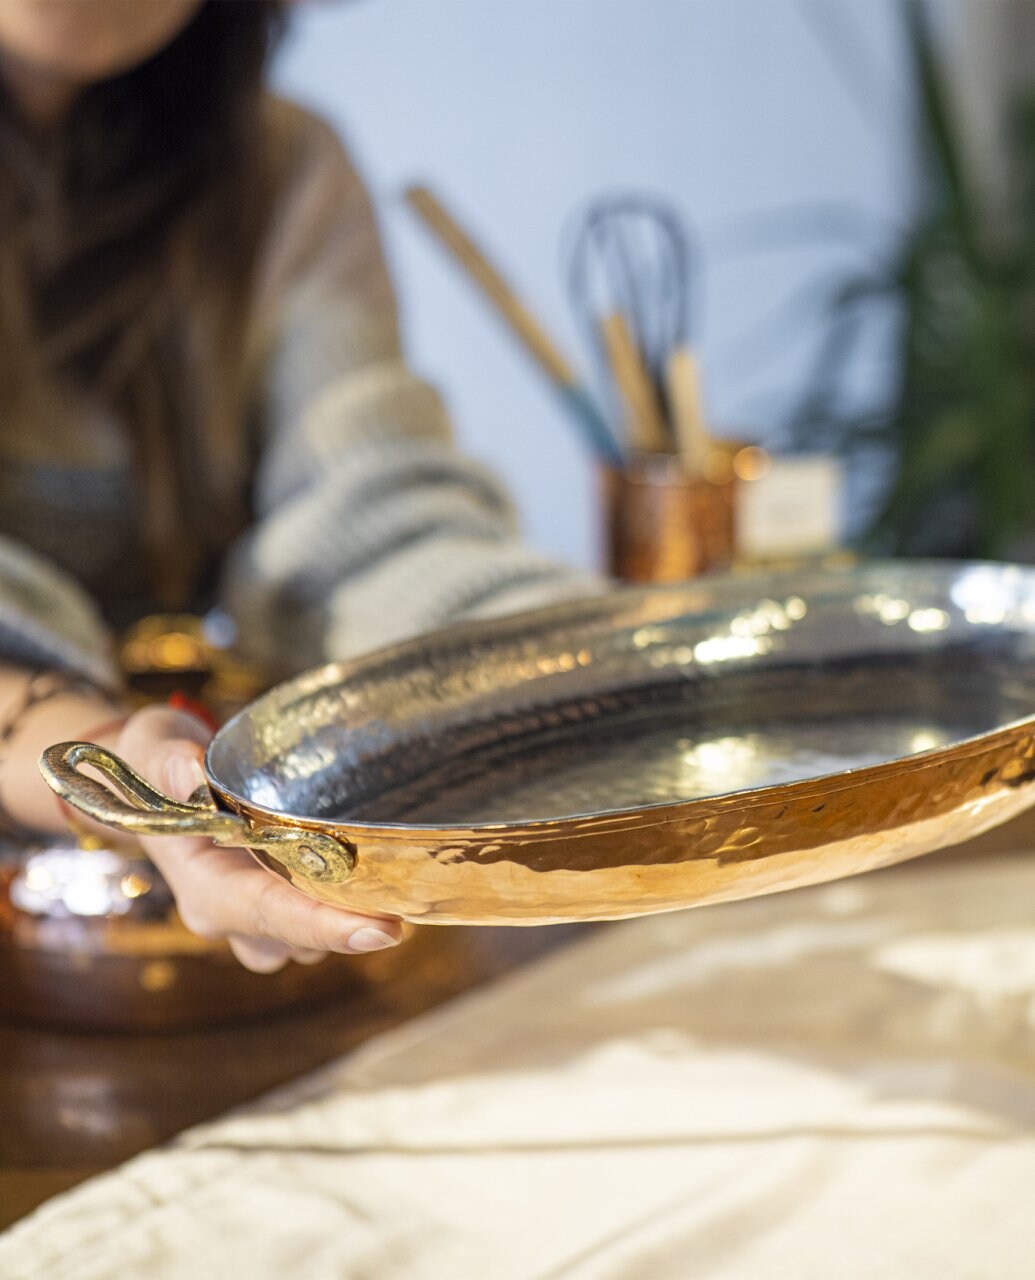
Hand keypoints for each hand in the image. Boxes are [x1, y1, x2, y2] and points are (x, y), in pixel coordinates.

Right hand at [112, 704, 402, 972]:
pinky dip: (346, 902)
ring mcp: (254, 915)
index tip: (385, 932)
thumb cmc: (155, 761)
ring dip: (350, 915)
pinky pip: (319, 919)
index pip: (268, 914)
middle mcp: (230, 912)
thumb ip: (169, 759)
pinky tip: (374, 869)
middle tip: (409, 906)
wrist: (150, 780)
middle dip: (353, 926)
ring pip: (314, 939)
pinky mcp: (277, 903)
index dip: (325, 926)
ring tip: (388, 875)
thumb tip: (191, 770)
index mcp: (204, 886)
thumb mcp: (154, 744)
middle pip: (301, 939)